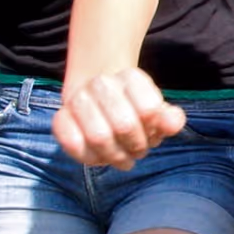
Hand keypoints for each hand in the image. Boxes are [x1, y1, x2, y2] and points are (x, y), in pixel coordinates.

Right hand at [52, 68, 184, 170]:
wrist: (98, 103)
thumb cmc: (134, 114)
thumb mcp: (157, 116)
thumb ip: (170, 119)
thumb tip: (172, 123)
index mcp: (130, 77)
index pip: (150, 110)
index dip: (153, 130)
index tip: (150, 133)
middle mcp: (102, 82)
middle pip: (125, 125)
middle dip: (135, 146)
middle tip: (136, 151)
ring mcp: (78, 98)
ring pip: (99, 137)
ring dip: (114, 155)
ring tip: (120, 157)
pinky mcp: (60, 118)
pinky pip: (73, 143)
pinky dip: (89, 157)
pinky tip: (98, 157)